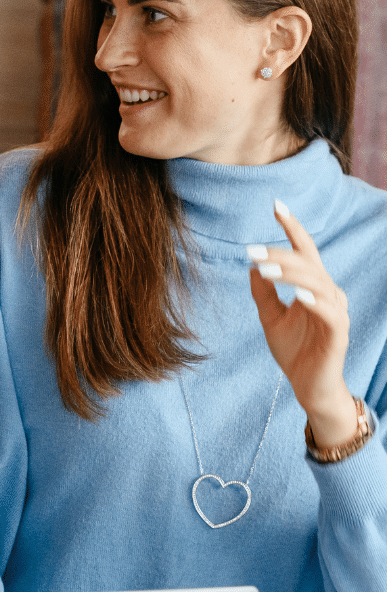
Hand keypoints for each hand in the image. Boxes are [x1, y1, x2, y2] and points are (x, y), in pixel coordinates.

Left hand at [247, 200, 356, 444]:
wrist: (308, 387)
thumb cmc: (294, 351)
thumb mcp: (271, 318)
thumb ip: (263, 293)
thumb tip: (253, 267)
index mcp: (313, 287)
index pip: (304, 251)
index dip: (292, 227)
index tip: (276, 205)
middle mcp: (328, 294)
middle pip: (308, 264)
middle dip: (281, 254)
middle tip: (252, 250)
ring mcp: (335, 312)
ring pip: (318, 283)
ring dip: (292, 274)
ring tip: (265, 268)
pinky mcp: (338, 333)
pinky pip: (329, 312)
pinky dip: (315, 301)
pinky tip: (298, 295)